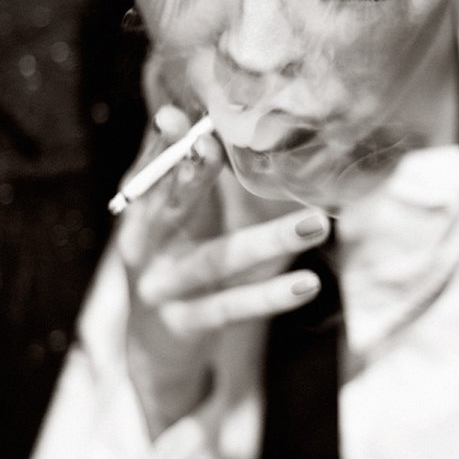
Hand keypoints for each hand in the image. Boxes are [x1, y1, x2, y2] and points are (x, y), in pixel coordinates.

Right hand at [115, 105, 330, 438]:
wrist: (153, 346)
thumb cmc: (173, 261)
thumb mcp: (170, 218)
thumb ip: (175, 170)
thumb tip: (177, 112)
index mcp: (141, 216)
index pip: (149, 175)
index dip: (163, 146)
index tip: (180, 117)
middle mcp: (144, 251)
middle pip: (168, 210)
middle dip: (191, 178)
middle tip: (214, 146)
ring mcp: (164, 290)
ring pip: (217, 262)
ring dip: (270, 241)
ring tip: (318, 224)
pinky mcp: (186, 325)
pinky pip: (232, 308)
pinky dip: (270, 296)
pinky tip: (309, 283)